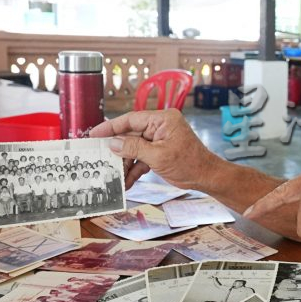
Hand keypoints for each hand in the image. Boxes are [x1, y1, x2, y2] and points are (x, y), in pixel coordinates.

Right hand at [89, 109, 216, 187]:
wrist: (206, 177)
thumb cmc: (189, 163)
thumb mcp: (158, 156)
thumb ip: (134, 148)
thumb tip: (113, 143)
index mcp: (162, 119)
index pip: (131, 119)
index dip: (111, 127)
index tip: (94, 134)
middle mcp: (160, 126)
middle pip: (130, 135)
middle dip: (117, 151)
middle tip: (100, 159)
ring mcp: (159, 139)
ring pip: (134, 149)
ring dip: (125, 164)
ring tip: (115, 177)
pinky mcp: (160, 151)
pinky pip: (142, 158)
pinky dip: (135, 169)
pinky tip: (127, 182)